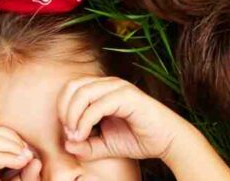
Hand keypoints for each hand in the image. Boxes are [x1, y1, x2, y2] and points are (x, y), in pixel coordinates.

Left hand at [58, 77, 187, 159]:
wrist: (167, 141)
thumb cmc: (137, 139)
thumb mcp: (105, 145)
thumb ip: (85, 145)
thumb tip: (66, 144)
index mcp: (102, 89)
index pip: (71, 89)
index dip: (62, 109)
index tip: (68, 133)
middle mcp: (109, 84)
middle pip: (73, 86)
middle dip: (64, 110)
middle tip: (69, 133)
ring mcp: (119, 88)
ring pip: (83, 92)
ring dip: (73, 116)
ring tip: (76, 135)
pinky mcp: (127, 96)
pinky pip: (97, 105)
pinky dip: (85, 121)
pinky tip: (84, 135)